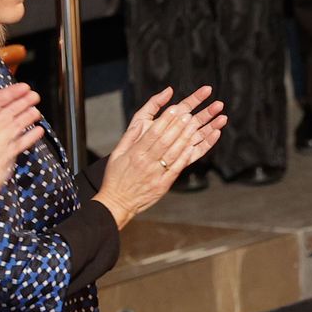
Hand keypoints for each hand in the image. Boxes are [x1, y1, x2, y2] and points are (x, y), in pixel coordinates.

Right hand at [93, 85, 227, 227]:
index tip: (174, 109)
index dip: (165, 120)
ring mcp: (156, 175)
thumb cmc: (116, 176)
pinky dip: (185, 157)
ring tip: (195, 126)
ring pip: (173, 153)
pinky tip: (193, 146)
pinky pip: (176, 169)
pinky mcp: (162, 185)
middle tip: (190, 114)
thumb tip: (141, 122)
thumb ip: (130, 138)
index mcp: (135, 153)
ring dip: (185, 138)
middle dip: (179, 126)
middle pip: (166, 141)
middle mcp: (146, 163)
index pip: (153, 134)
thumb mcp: (117, 154)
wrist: (117, 203)